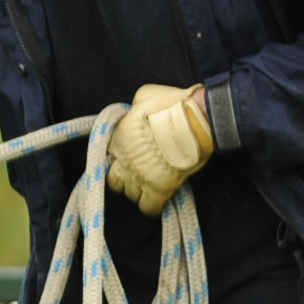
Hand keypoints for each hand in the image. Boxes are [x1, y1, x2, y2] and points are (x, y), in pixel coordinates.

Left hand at [106, 82, 212, 213]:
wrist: (194, 118)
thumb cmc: (172, 103)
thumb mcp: (145, 96)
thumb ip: (136, 106)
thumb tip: (139, 108)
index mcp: (118, 138)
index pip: (109, 156)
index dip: (121, 158)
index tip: (132, 156)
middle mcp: (124, 161)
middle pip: (115, 182)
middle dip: (126, 179)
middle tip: (142, 174)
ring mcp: (140, 177)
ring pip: (131, 195)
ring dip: (140, 191)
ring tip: (154, 184)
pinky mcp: (160, 188)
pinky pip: (149, 207)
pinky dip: (153, 206)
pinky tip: (160, 199)